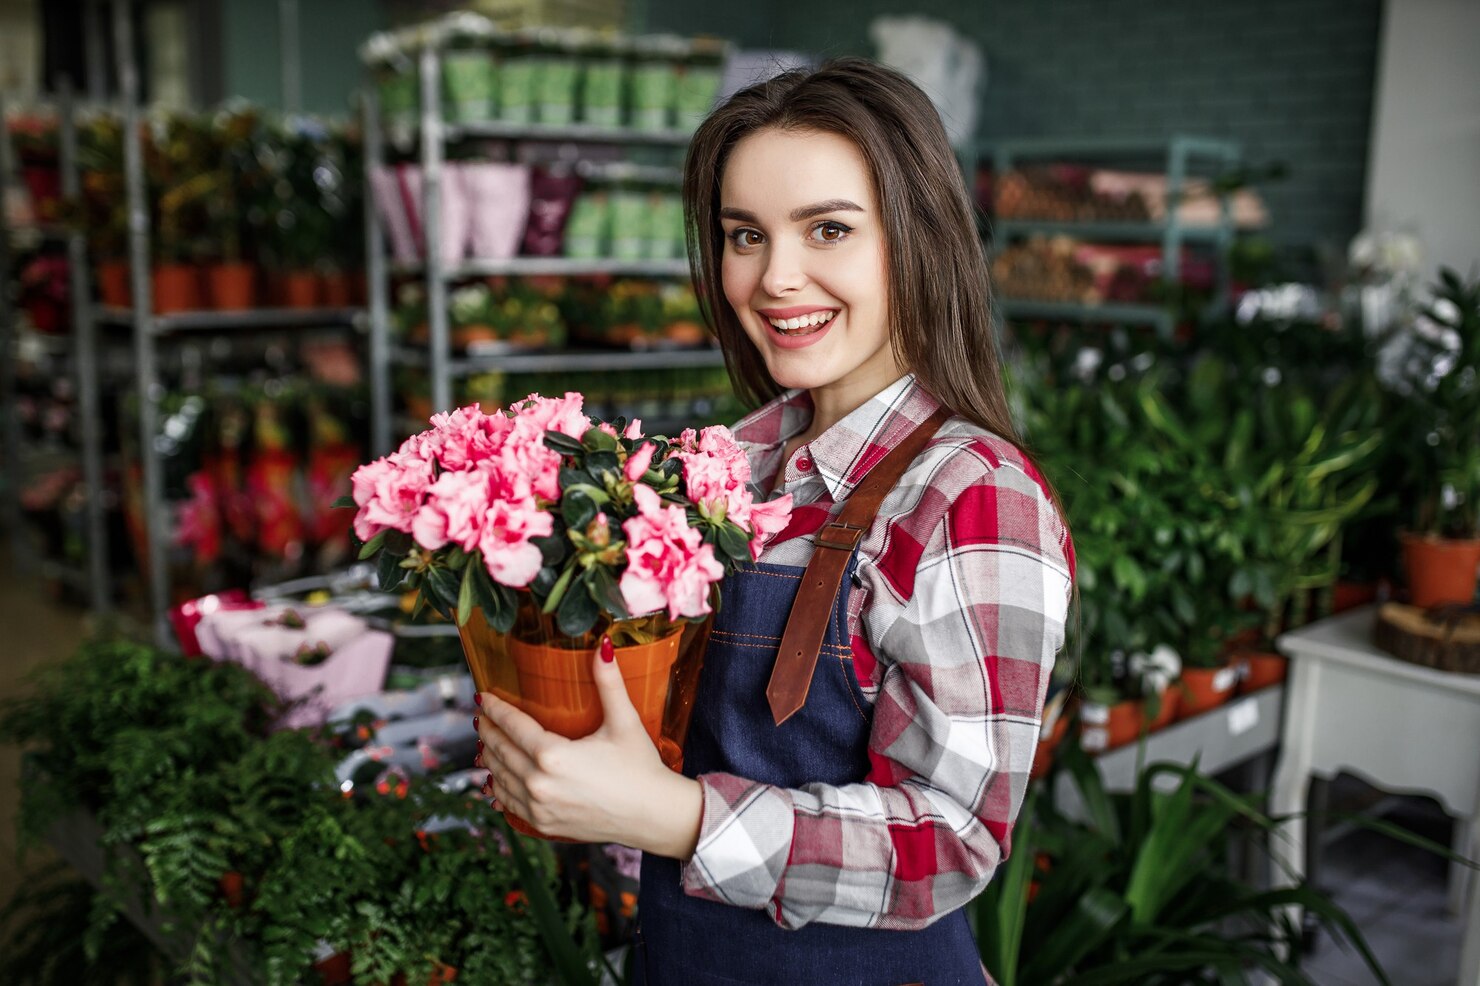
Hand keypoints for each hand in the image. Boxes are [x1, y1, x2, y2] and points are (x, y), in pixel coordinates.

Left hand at [474, 635, 702, 856]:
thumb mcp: (624, 721)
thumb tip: (604, 645)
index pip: (513, 726)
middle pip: (500, 751)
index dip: (495, 709)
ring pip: (500, 779)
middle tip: (481, 716)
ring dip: (489, 758)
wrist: (653, 816)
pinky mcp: (545, 825)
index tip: (483, 697)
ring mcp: (539, 808)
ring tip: (485, 742)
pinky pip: (509, 805)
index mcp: (553, 756)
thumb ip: (609, 683)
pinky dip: (499, 789)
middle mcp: (539, 784)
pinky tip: (495, 781)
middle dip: (488, 731)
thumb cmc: (641, 767)